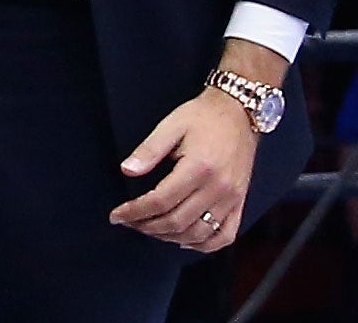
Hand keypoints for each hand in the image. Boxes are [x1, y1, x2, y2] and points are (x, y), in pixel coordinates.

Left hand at [109, 87, 257, 251]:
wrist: (238, 111)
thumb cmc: (202, 116)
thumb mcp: (171, 125)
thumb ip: (149, 150)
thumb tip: (127, 171)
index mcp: (198, 167)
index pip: (160, 201)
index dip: (135, 212)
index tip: (117, 216)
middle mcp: (218, 188)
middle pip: (177, 221)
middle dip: (147, 227)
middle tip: (129, 223)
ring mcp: (232, 198)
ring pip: (198, 234)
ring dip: (170, 237)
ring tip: (150, 229)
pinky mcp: (240, 202)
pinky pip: (225, 235)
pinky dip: (203, 245)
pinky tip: (184, 240)